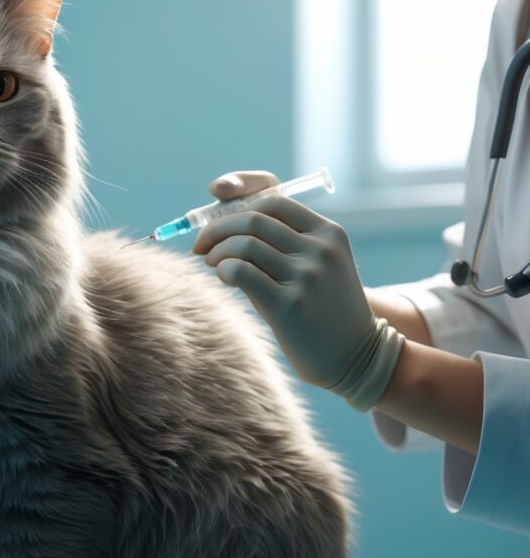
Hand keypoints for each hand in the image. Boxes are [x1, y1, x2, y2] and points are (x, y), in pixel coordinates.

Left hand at [192, 173, 375, 390]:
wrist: (356, 357)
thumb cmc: (322, 309)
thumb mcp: (318, 266)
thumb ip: (282, 243)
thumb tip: (223, 225)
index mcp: (330, 233)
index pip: (274, 201)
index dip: (237, 206)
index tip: (218, 222)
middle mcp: (321, 250)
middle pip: (254, 220)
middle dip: (217, 228)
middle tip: (202, 245)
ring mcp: (307, 277)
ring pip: (245, 244)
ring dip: (217, 252)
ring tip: (213, 265)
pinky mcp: (288, 305)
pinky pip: (241, 271)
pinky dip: (223, 269)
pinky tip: (223, 278)